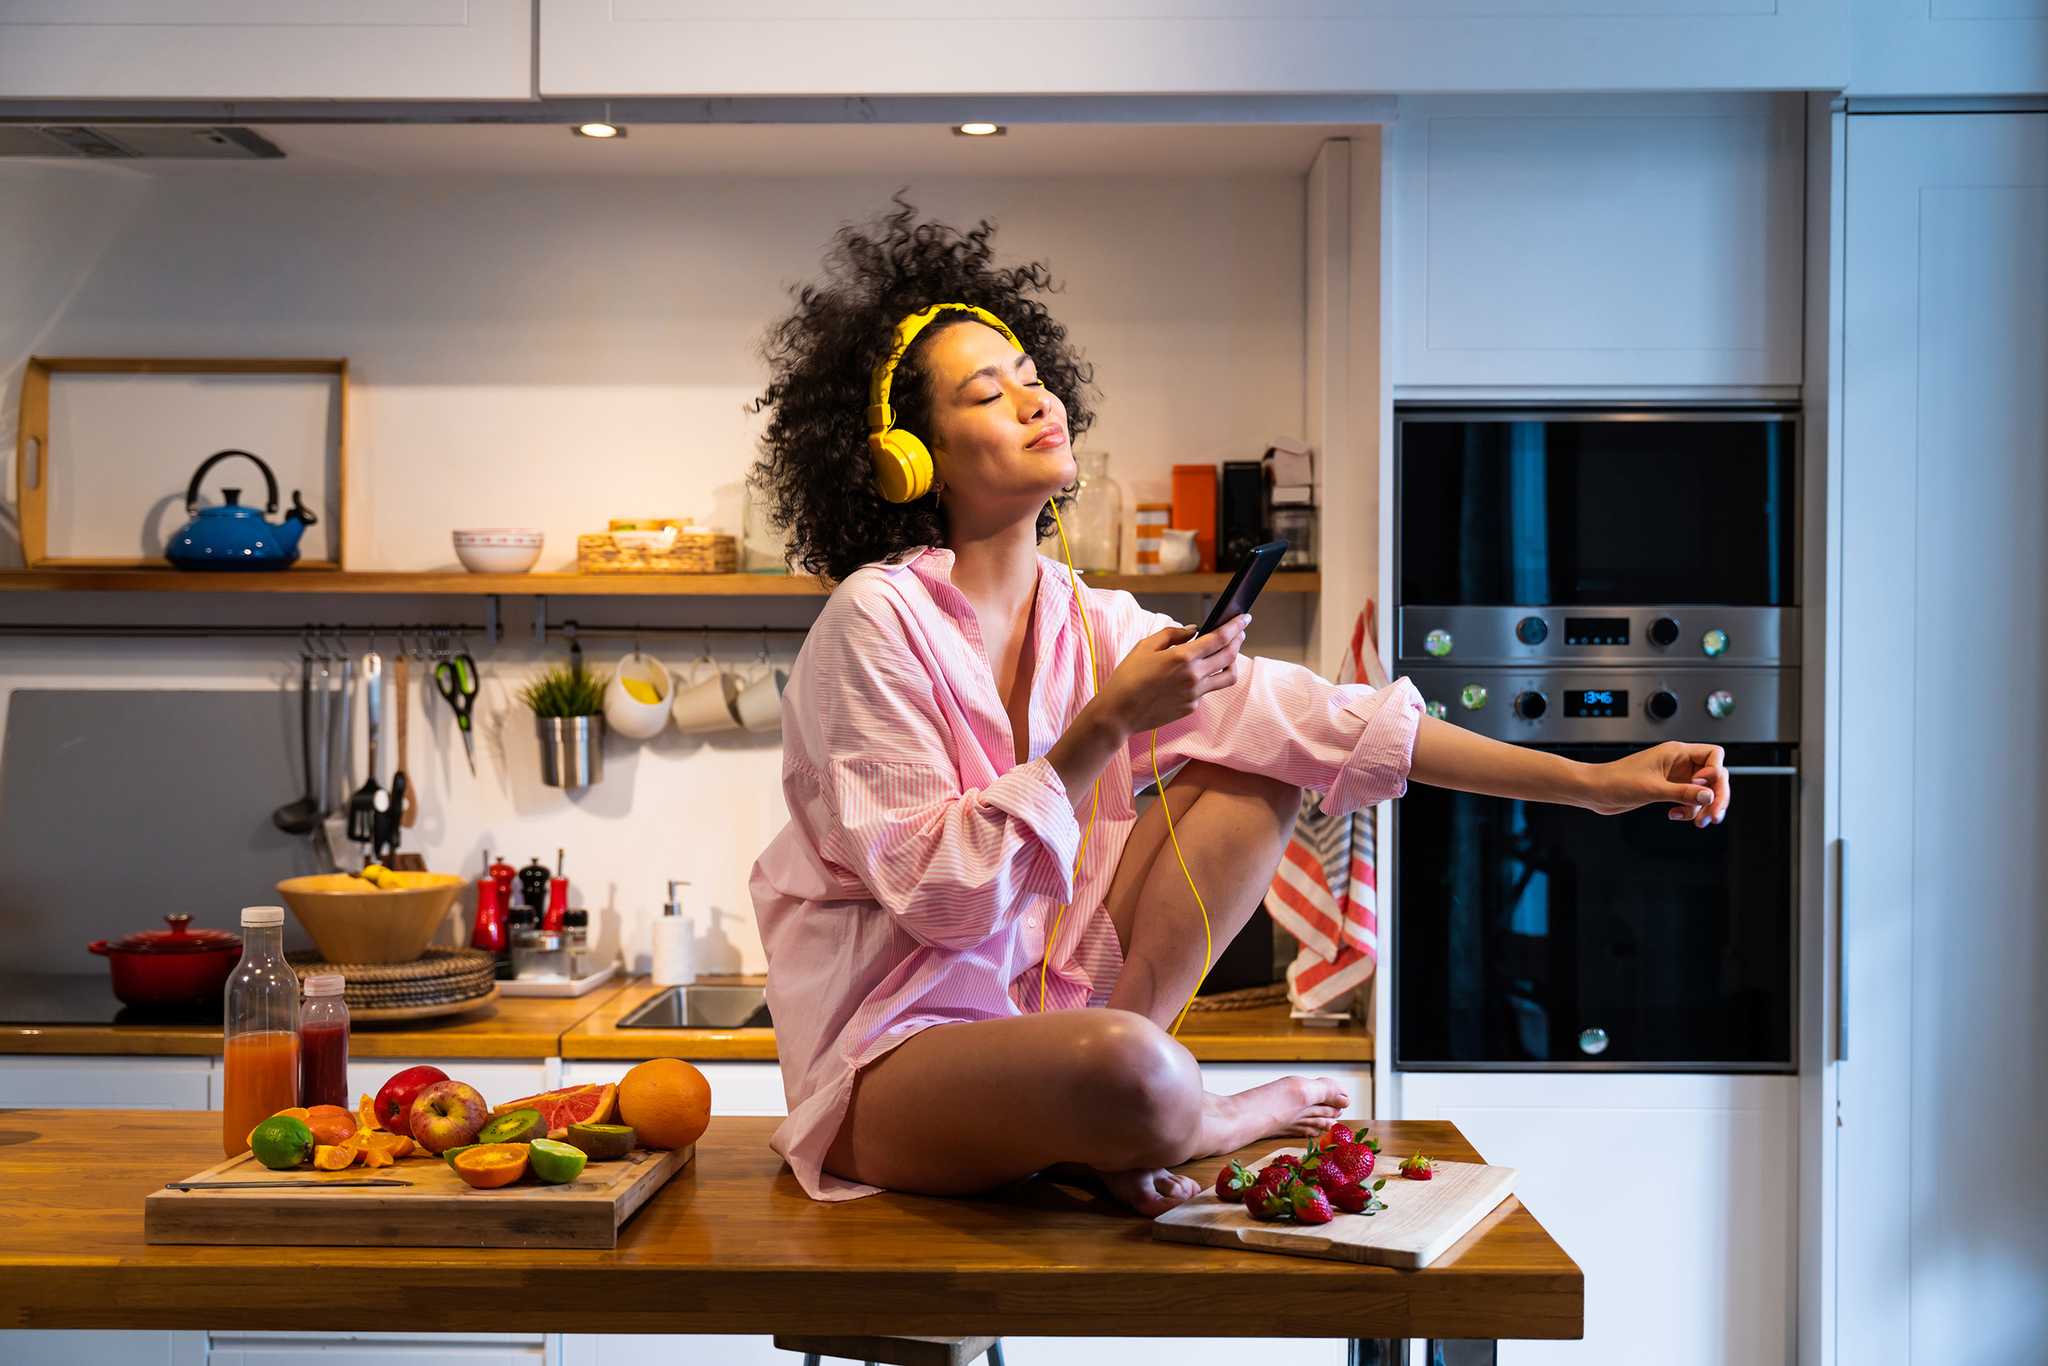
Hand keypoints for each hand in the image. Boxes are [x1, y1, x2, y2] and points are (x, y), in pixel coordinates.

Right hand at [1095, 615, 1248, 735]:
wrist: (1118, 713)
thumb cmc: (1127, 677)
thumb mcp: (1145, 646)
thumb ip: (1172, 634)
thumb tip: (1193, 630)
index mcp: (1183, 656)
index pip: (1220, 638)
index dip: (1236, 626)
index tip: (1244, 618)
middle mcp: (1194, 676)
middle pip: (1230, 656)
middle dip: (1238, 640)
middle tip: (1239, 632)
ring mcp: (1195, 694)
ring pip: (1227, 676)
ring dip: (1232, 662)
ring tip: (1227, 654)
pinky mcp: (1191, 707)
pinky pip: (1207, 689)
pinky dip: (1206, 678)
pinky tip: (1196, 674)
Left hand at [1582, 741, 1729, 825]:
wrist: (1594, 791)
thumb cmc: (1616, 781)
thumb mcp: (1652, 789)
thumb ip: (1683, 793)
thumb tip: (1709, 796)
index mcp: (1676, 753)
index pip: (1713, 755)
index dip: (1715, 772)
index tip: (1704, 787)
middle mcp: (1678, 763)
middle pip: (1713, 776)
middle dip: (1717, 796)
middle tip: (1714, 816)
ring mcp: (1674, 777)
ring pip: (1703, 791)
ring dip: (1703, 807)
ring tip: (1698, 822)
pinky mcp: (1667, 790)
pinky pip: (1689, 799)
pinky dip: (1688, 809)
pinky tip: (1674, 815)